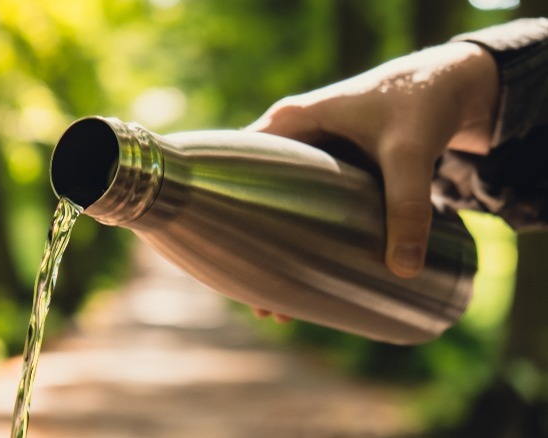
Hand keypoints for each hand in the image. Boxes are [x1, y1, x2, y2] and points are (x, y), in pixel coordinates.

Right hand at [248, 42, 498, 278]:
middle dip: (254, 249)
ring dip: (277, 251)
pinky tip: (307, 276)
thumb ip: (407, 205)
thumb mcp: (410, 153)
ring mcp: (310, 155)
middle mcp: (291, 138)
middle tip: (261, 303)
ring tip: (281, 307)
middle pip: (255, 197)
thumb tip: (404, 270)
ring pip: (279, 208)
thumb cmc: (419, 104)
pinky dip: (302, 239)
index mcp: (289, 122)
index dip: (229, 212)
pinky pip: (306, 207)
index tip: (231, 260)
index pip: (237, 167)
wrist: (449, 83)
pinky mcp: (333, 171)